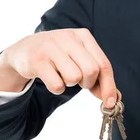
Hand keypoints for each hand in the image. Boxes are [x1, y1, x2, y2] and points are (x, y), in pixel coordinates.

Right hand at [0, 28, 119, 107]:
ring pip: (74, 78)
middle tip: (79, 81)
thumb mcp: (80, 60)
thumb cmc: (59, 57)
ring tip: (62, 75)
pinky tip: (50, 78)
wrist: (24, 50)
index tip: (111, 102)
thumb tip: (114, 99)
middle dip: (88, 83)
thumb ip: (98, 77)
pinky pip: (57, 84)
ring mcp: (51, 47)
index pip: (104, 64)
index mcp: (84, 36)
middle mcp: (68, 38)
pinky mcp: (37, 60)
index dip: (109, 86)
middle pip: (91, 71)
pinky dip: (56, 88)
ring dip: (70, 84)